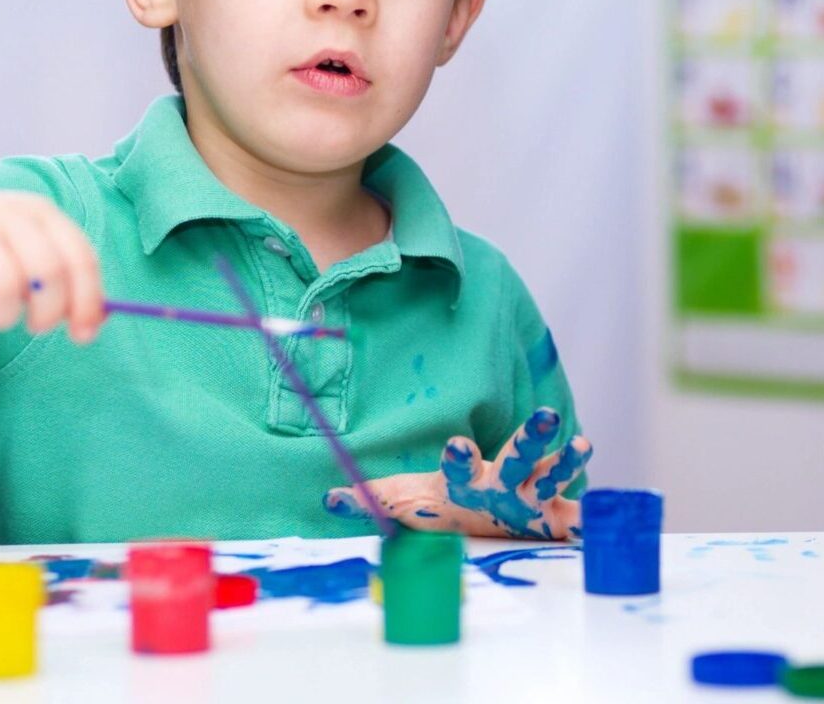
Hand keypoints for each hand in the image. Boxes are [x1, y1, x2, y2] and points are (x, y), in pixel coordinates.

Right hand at [0, 192, 104, 341]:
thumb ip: (59, 282)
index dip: (87, 301)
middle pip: (47, 271)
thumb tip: (93, 323)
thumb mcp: (23, 256)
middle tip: (34, 327)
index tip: (83, 336)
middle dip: (47, 313)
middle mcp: (5, 212)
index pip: (79, 256)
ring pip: (4, 287)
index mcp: (38, 212)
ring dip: (2, 316)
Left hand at [324, 407, 590, 539]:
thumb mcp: (404, 504)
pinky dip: (590, 518)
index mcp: (465, 479)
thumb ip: (370, 500)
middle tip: (546, 415)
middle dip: (533, 436)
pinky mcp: (549, 518)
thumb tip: (328, 496)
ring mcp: (528, 496)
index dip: (458, 456)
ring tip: (585, 445)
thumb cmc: (439, 505)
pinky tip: (606, 517)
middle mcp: (501, 481)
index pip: (460, 463)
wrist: (476, 513)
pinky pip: (574, 515)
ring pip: (551, 473)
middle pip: (517, 453)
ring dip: (568, 462)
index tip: (455, 444)